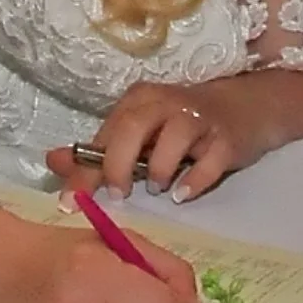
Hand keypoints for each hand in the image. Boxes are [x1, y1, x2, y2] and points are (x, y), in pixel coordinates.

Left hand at [48, 76, 277, 203]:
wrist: (249, 106)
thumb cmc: (185, 124)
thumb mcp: (142, 132)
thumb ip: (98, 149)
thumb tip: (53, 160)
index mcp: (140, 100)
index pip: (105, 133)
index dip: (85, 169)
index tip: (69, 201)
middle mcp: (167, 103)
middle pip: (133, 129)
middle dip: (118, 166)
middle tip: (119, 194)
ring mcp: (200, 119)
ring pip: (172, 140)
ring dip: (159, 171)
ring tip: (158, 189)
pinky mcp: (227, 139)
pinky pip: (209, 162)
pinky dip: (193, 182)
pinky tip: (182, 194)